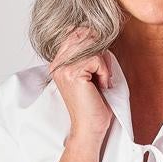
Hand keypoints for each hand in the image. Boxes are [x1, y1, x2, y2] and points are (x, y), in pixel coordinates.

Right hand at [49, 26, 115, 146]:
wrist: (89, 128)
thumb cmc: (93, 104)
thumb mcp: (91, 74)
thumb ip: (89, 54)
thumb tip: (98, 34)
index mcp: (59, 63)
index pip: (76, 33)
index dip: (93, 42)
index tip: (99, 65)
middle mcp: (58, 64)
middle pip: (83, 36)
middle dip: (99, 52)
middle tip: (102, 74)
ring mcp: (63, 68)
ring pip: (92, 47)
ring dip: (103, 64)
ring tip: (101, 81)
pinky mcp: (72, 74)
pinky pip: (96, 59)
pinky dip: (105, 72)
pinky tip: (101, 86)